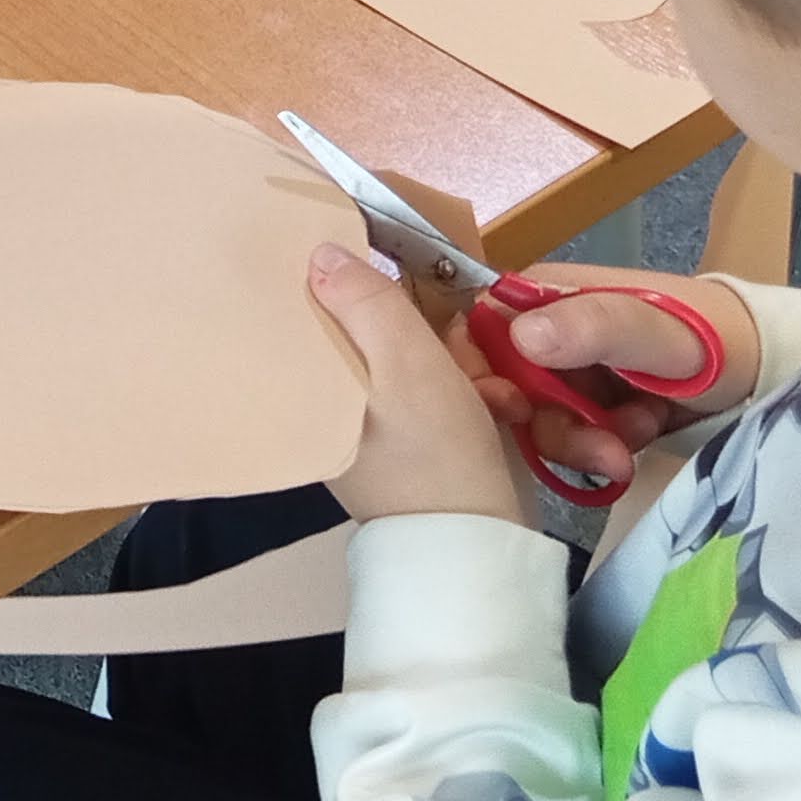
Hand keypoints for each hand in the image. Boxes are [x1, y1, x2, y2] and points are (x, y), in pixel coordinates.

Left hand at [309, 241, 528, 524]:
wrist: (479, 547)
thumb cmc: (435, 453)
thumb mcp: (405, 363)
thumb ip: (366, 303)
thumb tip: (319, 254)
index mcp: (305, 382)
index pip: (310, 306)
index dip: (356, 281)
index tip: (400, 279)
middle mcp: (324, 400)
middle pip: (367, 327)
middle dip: (428, 329)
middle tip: (464, 354)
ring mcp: (362, 423)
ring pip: (406, 354)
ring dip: (457, 360)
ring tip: (489, 389)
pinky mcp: (399, 439)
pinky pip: (427, 388)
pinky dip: (464, 389)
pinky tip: (495, 406)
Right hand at [471, 267, 759, 494]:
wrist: (770, 369)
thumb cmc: (713, 336)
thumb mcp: (659, 331)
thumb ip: (596, 327)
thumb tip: (520, 337)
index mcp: (547, 295)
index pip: (478, 326)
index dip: (476, 369)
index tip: (508, 408)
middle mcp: (549, 332)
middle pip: (508, 385)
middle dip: (549, 425)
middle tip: (598, 451)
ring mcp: (572, 373)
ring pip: (541, 420)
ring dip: (581, 444)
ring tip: (628, 452)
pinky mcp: (596, 409)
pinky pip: (574, 439)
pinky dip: (602, 450)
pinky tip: (640, 440)